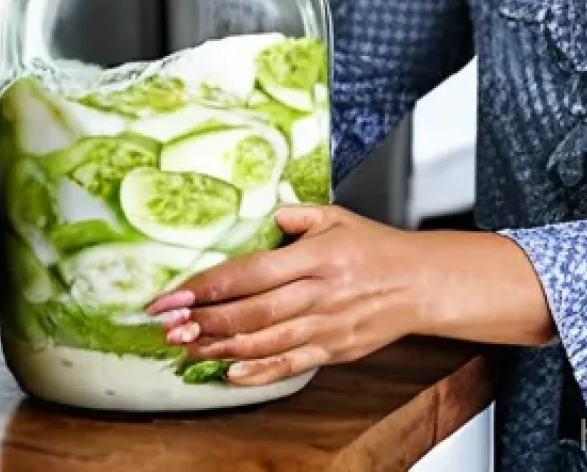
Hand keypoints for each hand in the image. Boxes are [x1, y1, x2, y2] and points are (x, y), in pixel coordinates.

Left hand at [146, 204, 419, 386]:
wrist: (419, 283)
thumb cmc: (375, 247)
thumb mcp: (336, 216)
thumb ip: (296, 214)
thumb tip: (265, 213)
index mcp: (315, 257)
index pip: (250, 273)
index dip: (208, 285)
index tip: (174, 292)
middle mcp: (317, 294)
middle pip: (251, 313)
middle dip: (203, 321)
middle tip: (167, 324)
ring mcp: (325, 327)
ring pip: (264, 343)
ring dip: (220, 347)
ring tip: (186, 345)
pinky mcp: (333, 351)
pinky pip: (290, 365)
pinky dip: (258, 372)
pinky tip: (229, 372)